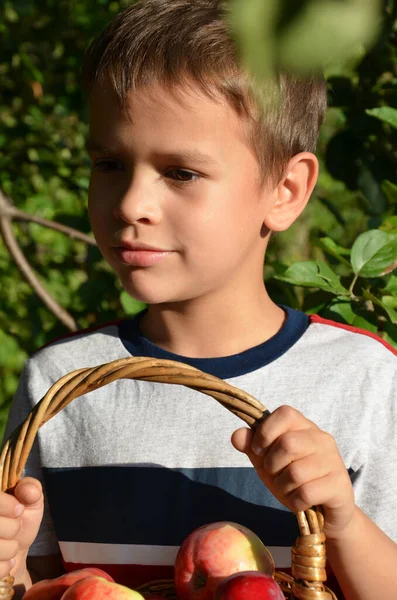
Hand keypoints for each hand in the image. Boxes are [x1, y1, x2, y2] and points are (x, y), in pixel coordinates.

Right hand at [0, 477, 43, 578]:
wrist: (17, 547)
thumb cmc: (21, 518)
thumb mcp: (31, 499)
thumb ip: (31, 488)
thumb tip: (28, 491)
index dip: (7, 505)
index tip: (19, 510)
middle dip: (12, 528)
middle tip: (15, 527)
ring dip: (10, 548)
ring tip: (11, 543)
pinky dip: (5, 566)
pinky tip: (7, 559)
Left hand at [232, 405, 354, 540]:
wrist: (325, 512)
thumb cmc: (294, 481)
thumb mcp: (268, 462)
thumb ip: (251, 446)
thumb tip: (236, 435)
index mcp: (304, 427)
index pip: (285, 413)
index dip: (265, 432)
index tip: (258, 451)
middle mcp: (321, 439)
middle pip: (287, 443)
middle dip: (272, 465)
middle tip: (275, 475)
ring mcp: (333, 461)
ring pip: (295, 472)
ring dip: (283, 487)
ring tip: (289, 489)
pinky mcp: (339, 486)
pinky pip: (306, 493)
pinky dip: (295, 501)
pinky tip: (300, 502)